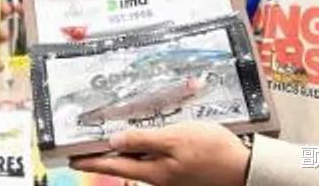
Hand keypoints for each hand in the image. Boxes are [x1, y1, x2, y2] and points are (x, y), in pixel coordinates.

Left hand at [70, 122, 248, 185]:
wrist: (246, 168)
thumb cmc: (213, 151)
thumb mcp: (175, 138)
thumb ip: (144, 140)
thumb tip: (114, 141)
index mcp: (155, 171)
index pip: (114, 166)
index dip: (92, 161)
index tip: (72, 159)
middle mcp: (160, 178)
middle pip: (125, 166)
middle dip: (104, 159)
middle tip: (84, 153)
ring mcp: (171, 178)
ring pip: (140, 164)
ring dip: (125, 154)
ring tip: (109, 144)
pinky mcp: (182, 173)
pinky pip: (156, 162)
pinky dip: (144, 153)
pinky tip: (143, 143)